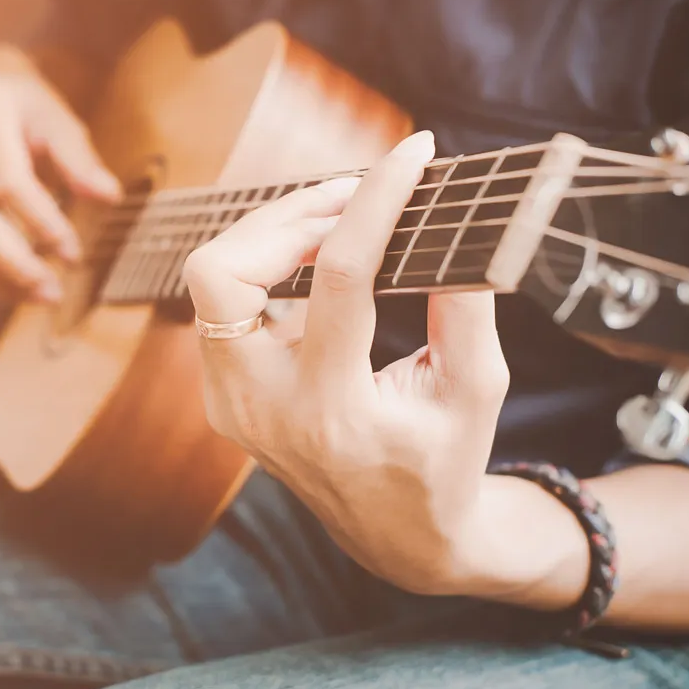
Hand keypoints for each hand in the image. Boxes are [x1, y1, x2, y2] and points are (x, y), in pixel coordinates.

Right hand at [0, 45, 119, 301]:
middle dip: (15, 263)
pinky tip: (10, 285)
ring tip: (38, 295)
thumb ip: (81, 161)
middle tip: (53, 292)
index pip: (8, 180)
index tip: (73, 253)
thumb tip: (108, 197)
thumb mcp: (62, 122)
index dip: (41, 222)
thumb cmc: (29, 111)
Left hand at [182, 130, 511, 594]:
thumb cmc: (443, 463)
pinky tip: (317, 258)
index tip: (412, 154)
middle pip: (223, 270)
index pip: (341, 278)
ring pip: (211, 279)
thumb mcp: (477, 392)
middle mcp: (261, 408)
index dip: (377, 201)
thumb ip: (463, 308)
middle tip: (354, 194)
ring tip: (341, 220)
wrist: (394, 533)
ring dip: (272, 235)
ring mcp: (229, 404)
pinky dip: (264, 265)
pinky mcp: (222, 395)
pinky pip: (221, 302)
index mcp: (333, 412)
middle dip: (285, 215)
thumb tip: (450, 224)